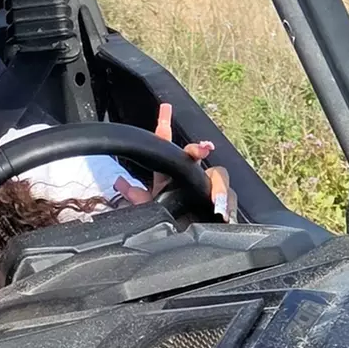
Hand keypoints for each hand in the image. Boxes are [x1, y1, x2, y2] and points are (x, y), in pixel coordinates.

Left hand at [114, 103, 232, 220]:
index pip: (167, 145)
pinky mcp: (222, 203)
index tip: (164, 109)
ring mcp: (208, 188)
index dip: (165, 127)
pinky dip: (226, 205)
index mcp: (172, 172)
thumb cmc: (168, 222)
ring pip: (218, 177)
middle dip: (198, 150)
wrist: (183, 238)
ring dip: (217, 184)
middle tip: (200, 150)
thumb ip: (134, 195)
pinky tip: (223, 212)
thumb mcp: (148, 208)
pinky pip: (227, 201)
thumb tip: (121, 182)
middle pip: (198, 156)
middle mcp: (191, 176)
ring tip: (213, 192)